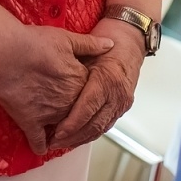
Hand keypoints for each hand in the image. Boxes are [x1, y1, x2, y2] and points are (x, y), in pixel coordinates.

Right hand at [0, 25, 111, 155]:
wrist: (5, 54)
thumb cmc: (33, 43)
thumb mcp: (66, 38)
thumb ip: (90, 44)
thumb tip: (110, 45)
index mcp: (80, 82)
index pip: (90, 91)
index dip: (83, 88)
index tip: (76, 87)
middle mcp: (69, 102)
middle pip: (77, 112)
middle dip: (74, 112)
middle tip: (67, 108)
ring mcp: (50, 115)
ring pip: (62, 130)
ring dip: (62, 131)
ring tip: (59, 130)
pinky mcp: (30, 123)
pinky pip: (39, 141)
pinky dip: (41, 146)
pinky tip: (42, 147)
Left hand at [49, 18, 143, 149]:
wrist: (131, 36)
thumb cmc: (108, 37)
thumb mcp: (88, 48)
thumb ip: (73, 68)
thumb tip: (49, 83)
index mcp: (108, 79)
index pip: (88, 108)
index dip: (71, 124)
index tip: (56, 132)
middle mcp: (118, 94)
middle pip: (94, 124)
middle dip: (73, 137)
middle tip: (53, 143)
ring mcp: (122, 102)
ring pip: (101, 128)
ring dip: (80, 139)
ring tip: (62, 144)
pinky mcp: (123, 106)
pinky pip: (106, 124)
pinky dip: (90, 133)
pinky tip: (77, 137)